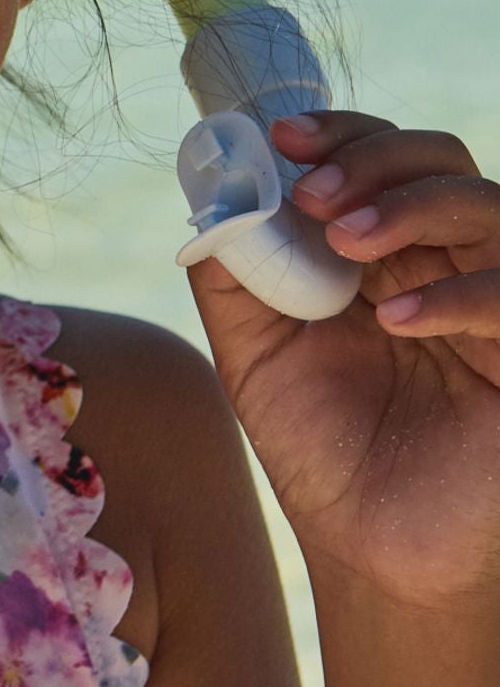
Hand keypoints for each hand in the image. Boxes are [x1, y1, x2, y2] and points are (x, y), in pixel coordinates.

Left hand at [183, 109, 499, 607]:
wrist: (370, 552)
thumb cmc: (322, 450)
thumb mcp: (256, 354)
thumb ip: (235, 276)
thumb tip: (215, 197)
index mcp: (387, 252)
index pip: (382, 158)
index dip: (340, 134)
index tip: (282, 139)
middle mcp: (447, 266)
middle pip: (441, 162)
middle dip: (373, 160)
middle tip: (314, 194)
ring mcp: (493, 311)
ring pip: (488, 210)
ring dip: (412, 206)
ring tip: (347, 237)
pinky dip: (461, 293)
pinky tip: (398, 318)